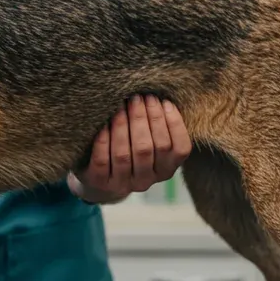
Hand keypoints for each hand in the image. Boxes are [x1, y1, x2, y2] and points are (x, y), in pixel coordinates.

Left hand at [68, 95, 191, 204]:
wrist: (100, 181)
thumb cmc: (130, 152)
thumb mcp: (149, 143)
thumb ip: (157, 127)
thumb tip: (159, 96)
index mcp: (165, 170)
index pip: (179, 149)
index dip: (174, 124)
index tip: (164, 101)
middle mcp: (146, 181)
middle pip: (150, 148)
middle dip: (145, 118)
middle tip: (139, 97)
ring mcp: (122, 184)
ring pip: (124, 154)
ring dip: (123, 125)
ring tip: (122, 105)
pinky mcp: (100, 183)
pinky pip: (102, 160)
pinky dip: (103, 139)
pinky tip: (104, 123)